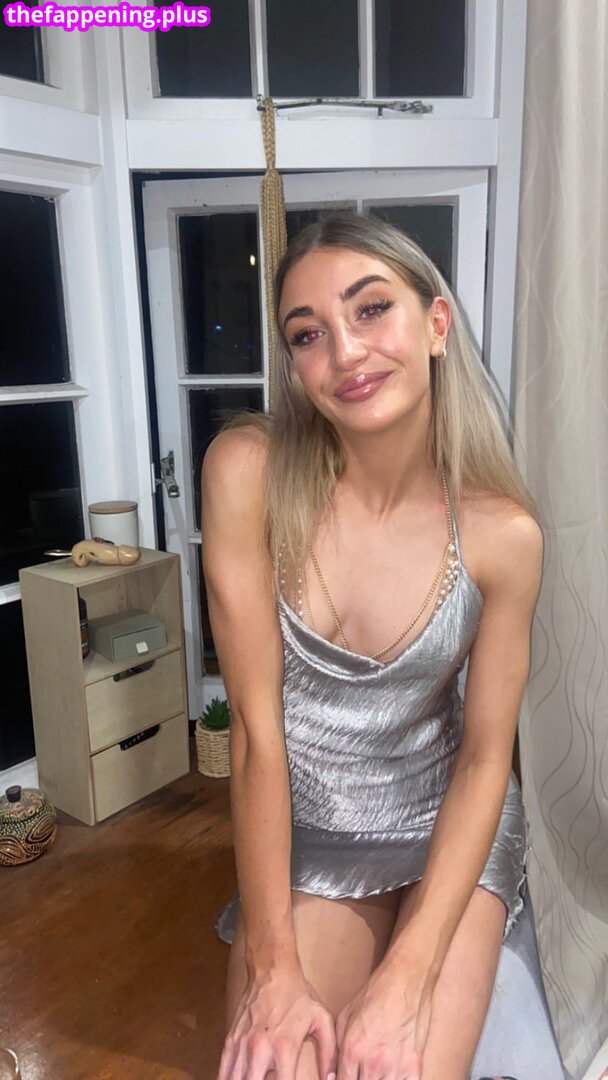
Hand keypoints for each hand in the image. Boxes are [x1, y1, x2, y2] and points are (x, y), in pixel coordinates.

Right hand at [217, 961, 336, 1079]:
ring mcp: (242, 1046)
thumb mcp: (321, 1019)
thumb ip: (329, 1053)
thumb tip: (331, 1079)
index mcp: (284, 1048)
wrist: (271, 969)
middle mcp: (260, 1050)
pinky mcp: (230, 1040)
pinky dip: (227, 1078)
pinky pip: (223, 1070)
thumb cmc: (297, 995)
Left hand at [334, 960, 432, 1079]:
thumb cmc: (375, 994)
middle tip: (362, 1072)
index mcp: (352, 1050)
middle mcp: (373, 1063)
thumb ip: (336, 1048)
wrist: (405, 980)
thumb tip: (332, 1074)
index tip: (345, 1078)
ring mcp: (396, 1066)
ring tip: (376, 1073)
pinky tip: (393, 1076)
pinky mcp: (415, 1066)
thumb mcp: (345, 1017)